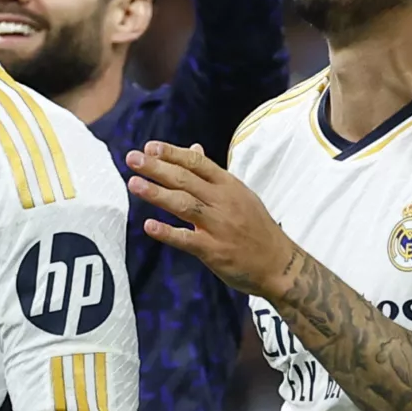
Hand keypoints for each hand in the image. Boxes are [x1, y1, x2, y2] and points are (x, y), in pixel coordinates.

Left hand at [127, 142, 300, 299]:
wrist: (279, 263)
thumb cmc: (257, 228)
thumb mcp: (240, 194)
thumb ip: (213, 174)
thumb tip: (194, 148)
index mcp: (229, 185)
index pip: (197, 163)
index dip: (172, 153)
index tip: (149, 147)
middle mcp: (223, 201)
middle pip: (185, 180)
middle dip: (157, 168)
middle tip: (132, 158)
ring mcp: (219, 226)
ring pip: (184, 204)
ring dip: (157, 193)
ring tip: (134, 183)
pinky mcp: (214, 250)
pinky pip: (187, 239)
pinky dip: (168, 233)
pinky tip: (149, 226)